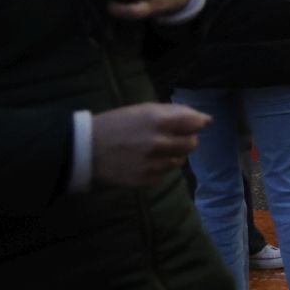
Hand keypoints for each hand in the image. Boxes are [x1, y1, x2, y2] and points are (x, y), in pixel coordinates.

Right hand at [91, 103, 208, 186]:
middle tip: (168, 137)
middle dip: (184, 139)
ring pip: (180, 160)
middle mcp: (159, 142)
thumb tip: (205, 119)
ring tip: (153, 149)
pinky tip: (144, 161)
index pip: (196, 123)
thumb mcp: (142, 110)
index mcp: (159, 120)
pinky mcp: (148, 179)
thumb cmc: (115, 125)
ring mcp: (154, 163)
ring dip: (173, 154)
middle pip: (192, 143)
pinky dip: (160, 166)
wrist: (84, 149)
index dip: (195, 123)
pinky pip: (166, 173)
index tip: (190, 124)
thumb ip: (174, 112)